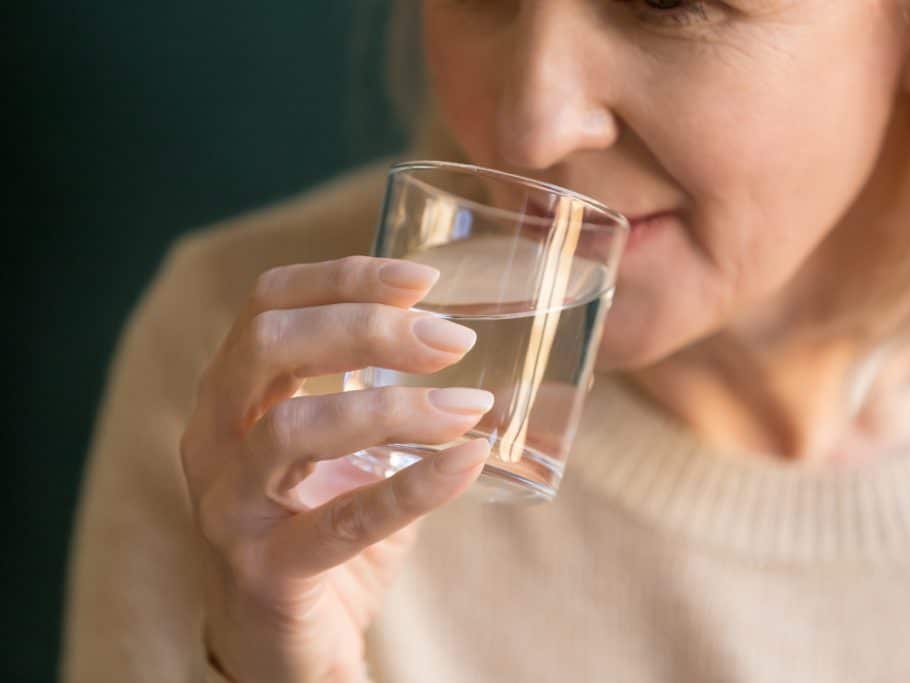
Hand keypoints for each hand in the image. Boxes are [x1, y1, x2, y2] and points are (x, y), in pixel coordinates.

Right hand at [180, 256, 492, 681]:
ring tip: (469, 406)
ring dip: (395, 408)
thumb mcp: (343, 449)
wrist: (287, 646)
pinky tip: (467, 460)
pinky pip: (342, 521)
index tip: (423, 279)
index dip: (344, 278)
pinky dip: (414, 487)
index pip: (269, 303)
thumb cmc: (320, 531)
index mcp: (231, 396)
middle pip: (269, 344)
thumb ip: (385, 396)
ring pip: (294, 428)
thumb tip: (468, 342)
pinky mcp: (265, 572)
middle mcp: (213, 441)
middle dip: (367, 326)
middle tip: (452, 338)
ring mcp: (229, 508)